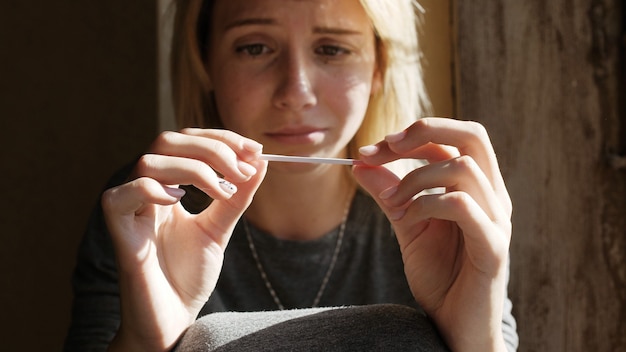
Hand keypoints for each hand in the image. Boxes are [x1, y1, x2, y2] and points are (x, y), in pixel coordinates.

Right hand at [102, 128, 266, 350]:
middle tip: (241, 169)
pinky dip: (150, 190)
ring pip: (147, 162)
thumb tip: (259, 161)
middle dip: (211, 148)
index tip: (254, 150)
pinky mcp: (120, 235)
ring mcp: (132, 211)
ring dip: (193, 168)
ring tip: (222, 191)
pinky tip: (178, 201)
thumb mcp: (220, 229)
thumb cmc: (189, 275)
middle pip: (166, 141)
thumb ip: (236, 196)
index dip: (220, 139)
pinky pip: (118, 197)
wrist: (174, 319)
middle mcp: (147, 192)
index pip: (187, 141)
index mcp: (168, 187)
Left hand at [353, 118, 510, 350]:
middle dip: (424, 132)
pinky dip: (427, 204)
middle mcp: (493, 197)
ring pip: (464, 168)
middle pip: (472, 135)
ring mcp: (496, 221)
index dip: (411, 135)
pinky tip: (407, 219)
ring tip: (393, 204)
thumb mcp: (408, 226)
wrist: (457, 327)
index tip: (370, 151)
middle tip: (384, 149)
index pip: (452, 139)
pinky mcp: (492, 247)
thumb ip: (389, 193)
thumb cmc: (440, 277)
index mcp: (477, 188)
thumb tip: (361, 163)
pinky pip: (463, 206)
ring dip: (416, 178)